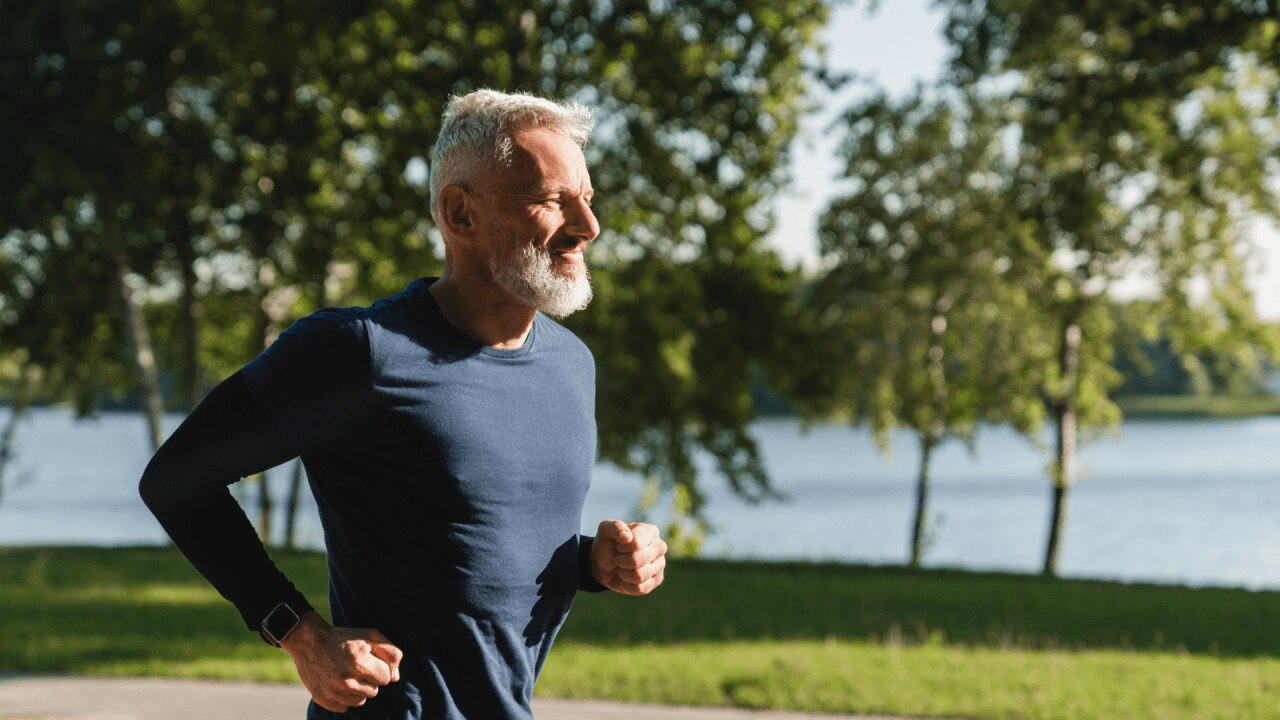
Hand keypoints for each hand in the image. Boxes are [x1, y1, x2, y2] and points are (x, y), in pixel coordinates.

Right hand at [279, 611, 403, 712]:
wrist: (309, 641)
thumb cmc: (344, 638)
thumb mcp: (370, 635)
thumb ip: (390, 654)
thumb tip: (395, 678)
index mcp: (359, 663)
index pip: (385, 678)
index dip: (379, 668)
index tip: (369, 659)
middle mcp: (345, 680)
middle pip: (374, 691)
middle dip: (369, 679)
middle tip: (356, 666)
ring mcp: (333, 692)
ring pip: (360, 701)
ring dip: (358, 689)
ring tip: (347, 674)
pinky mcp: (323, 700)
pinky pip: (344, 707)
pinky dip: (343, 697)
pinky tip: (337, 682)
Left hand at [591, 519, 667, 594]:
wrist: (604, 564)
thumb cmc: (608, 544)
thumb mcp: (605, 530)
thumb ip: (615, 527)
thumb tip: (627, 537)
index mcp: (650, 531)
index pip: (635, 544)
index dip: (621, 547)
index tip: (617, 545)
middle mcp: (660, 547)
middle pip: (636, 561)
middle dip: (621, 561)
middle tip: (619, 558)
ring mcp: (660, 565)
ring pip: (638, 576)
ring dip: (623, 573)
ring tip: (623, 567)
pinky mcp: (657, 581)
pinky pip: (640, 588)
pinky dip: (627, 585)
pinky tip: (626, 578)